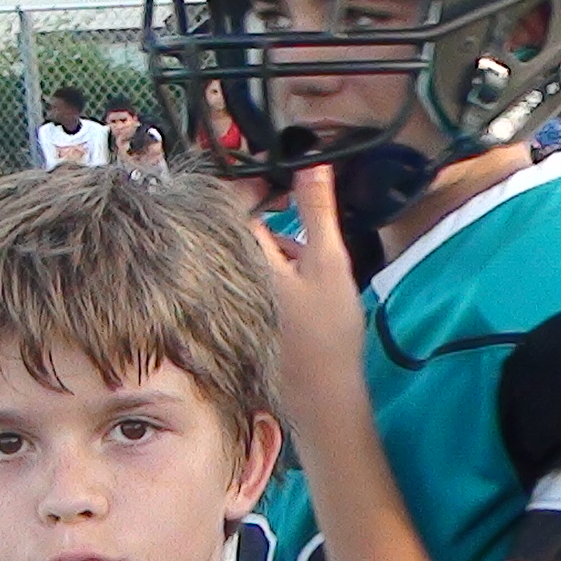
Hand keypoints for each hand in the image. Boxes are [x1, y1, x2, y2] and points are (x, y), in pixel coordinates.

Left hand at [245, 165, 371, 441]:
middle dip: (272, 218)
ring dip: (277, 248)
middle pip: (241, 228)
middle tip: (300, 217)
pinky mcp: (242, 315)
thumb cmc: (327, 333)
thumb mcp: (330, 262)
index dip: (253, 185)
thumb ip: (318, 210)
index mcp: (246, 257)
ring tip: (311, 264)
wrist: (322, 394)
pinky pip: (253, 278)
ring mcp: (233, 298)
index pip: (231, 202)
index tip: (280, 184)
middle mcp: (230, 275)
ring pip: (251, 254)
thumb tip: (313, 166)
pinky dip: (274, 273)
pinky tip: (301, 291)